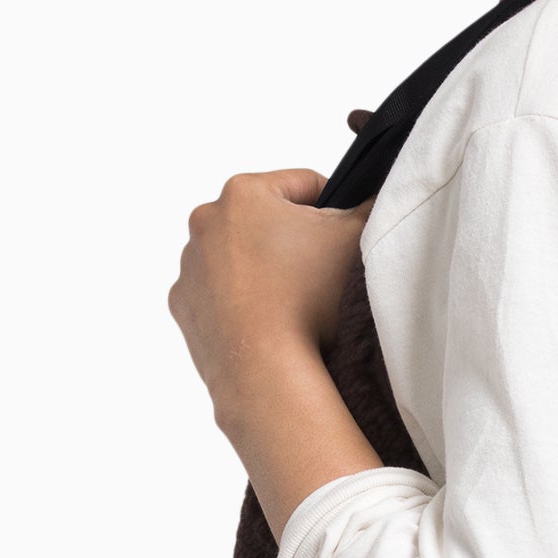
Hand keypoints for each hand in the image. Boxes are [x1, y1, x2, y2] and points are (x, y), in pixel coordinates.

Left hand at [167, 164, 382, 539]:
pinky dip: (241, 303)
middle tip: (320, 275)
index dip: (333, 210)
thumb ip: (369, 206)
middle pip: (266, 221)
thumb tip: (372, 197)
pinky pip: (221, 295)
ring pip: (241, 258)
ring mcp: (190, 267)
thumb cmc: (307, 301)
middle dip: (293, 241)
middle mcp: (205, 222)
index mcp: (243, 192)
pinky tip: (267, 322)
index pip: (304, 185)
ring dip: (266, 271)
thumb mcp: (356, 239)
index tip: (343, 240)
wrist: (267, 372)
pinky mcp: (184, 308)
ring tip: (293, 303)